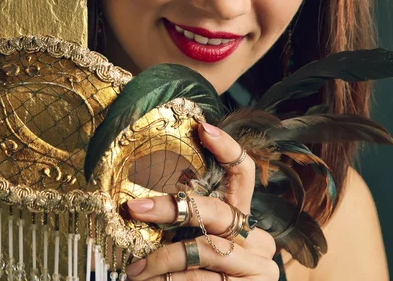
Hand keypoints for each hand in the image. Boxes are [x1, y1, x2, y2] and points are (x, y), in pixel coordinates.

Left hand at [125, 122, 279, 279]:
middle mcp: (257, 239)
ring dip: (161, 261)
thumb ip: (188, 227)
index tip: (202, 126)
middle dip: (171, 208)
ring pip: (203, 252)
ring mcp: (258, 268)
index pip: (245, 173)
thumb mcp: (197, 246)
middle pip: (216, 211)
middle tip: (134, 208)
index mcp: (244, 218)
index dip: (228, 148)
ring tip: (133, 271)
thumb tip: (140, 200)